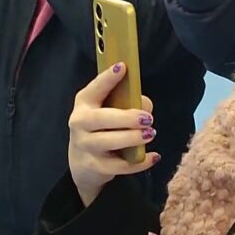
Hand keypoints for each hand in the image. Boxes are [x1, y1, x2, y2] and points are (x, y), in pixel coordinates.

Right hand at [68, 62, 158, 206]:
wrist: (81, 163)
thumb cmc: (100, 128)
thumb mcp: (107, 111)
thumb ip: (126, 103)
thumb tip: (145, 106)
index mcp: (84, 103)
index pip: (95, 88)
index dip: (108, 78)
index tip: (123, 67)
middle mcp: (80, 123)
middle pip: (103, 119)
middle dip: (127, 118)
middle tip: (147, 119)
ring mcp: (85, 146)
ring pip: (110, 142)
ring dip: (133, 138)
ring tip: (151, 134)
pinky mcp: (94, 167)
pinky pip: (120, 166)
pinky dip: (140, 162)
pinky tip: (153, 157)